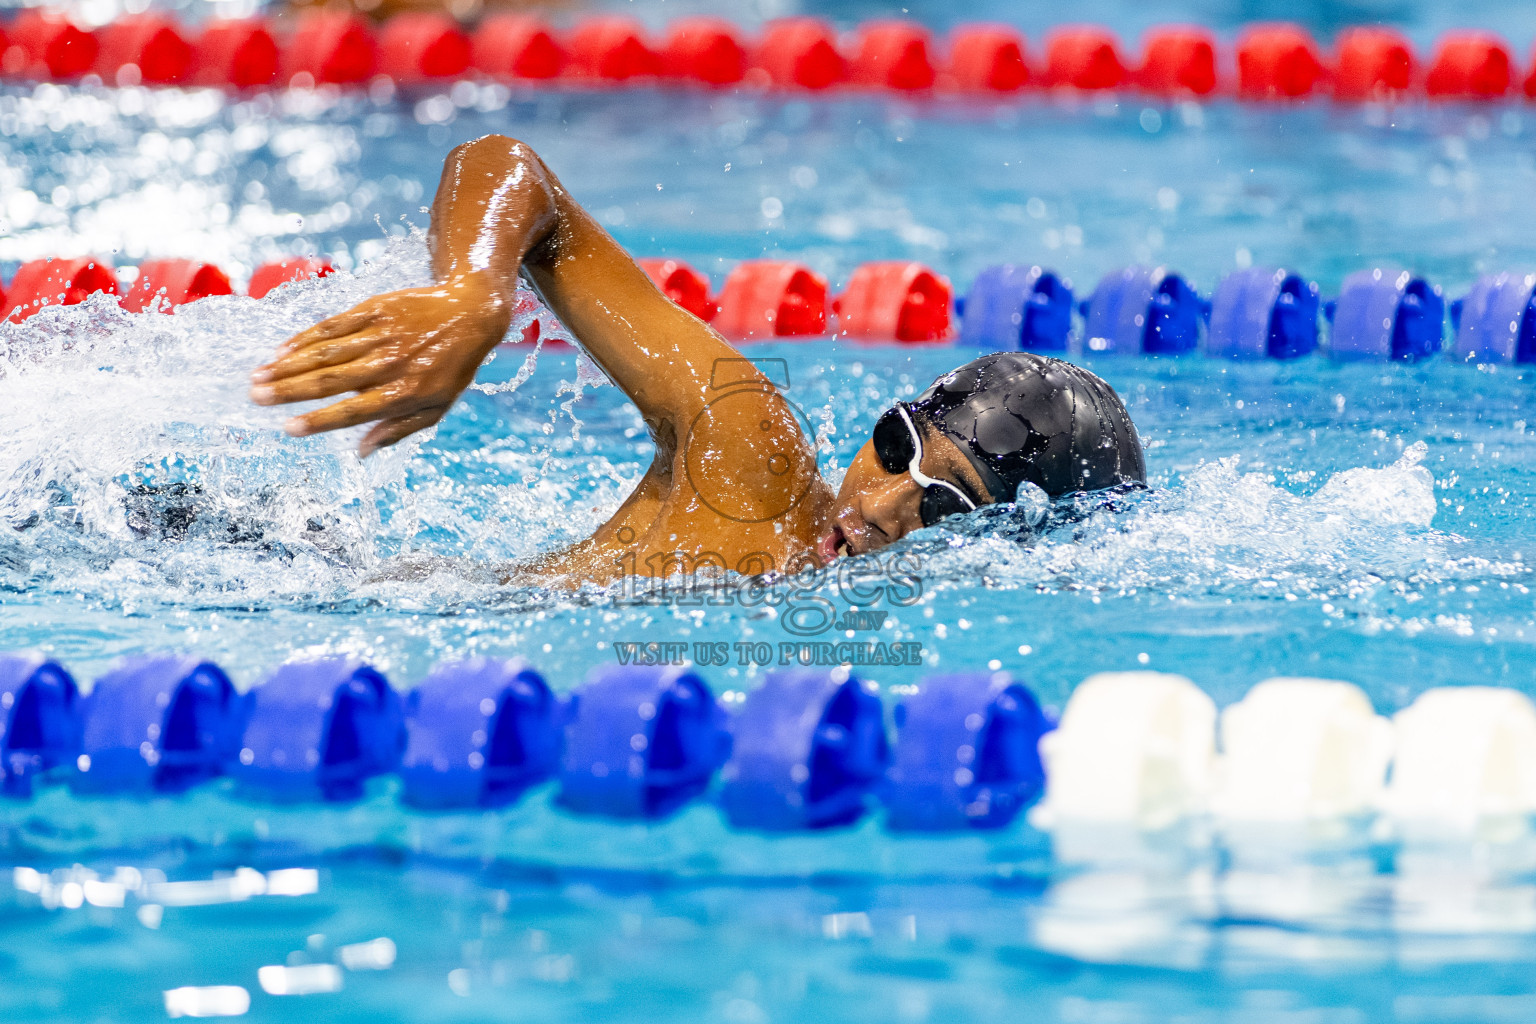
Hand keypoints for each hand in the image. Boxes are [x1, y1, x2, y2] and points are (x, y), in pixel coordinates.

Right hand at [249, 276, 511, 456]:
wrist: (471, 313)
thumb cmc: (451, 368)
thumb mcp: (436, 407)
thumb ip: (398, 430)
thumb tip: (361, 452)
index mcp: (404, 393)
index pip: (354, 411)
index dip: (320, 421)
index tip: (288, 428)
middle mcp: (390, 364)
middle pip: (331, 380)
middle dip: (289, 390)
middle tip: (255, 398)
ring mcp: (382, 334)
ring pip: (326, 351)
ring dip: (288, 364)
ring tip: (258, 376)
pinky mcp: (375, 308)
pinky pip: (334, 325)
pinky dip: (306, 337)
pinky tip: (282, 349)